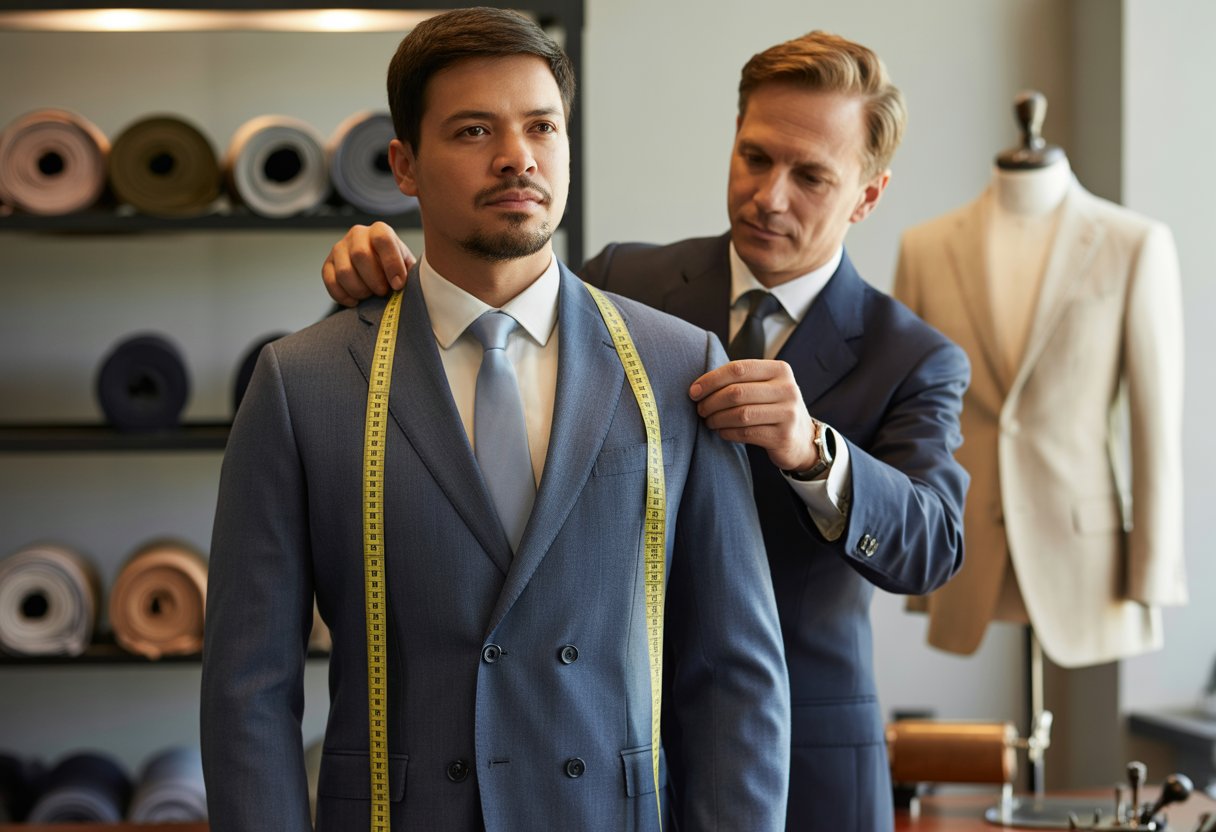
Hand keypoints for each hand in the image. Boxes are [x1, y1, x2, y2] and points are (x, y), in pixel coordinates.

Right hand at [321, 222, 417, 306]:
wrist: (381, 272)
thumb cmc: (397, 269)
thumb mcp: (408, 266)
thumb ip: (409, 272)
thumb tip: (403, 283)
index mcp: (380, 230)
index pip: (382, 239)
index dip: (391, 264)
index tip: (398, 284)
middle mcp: (358, 234)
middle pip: (360, 255)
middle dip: (374, 280)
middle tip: (383, 292)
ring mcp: (340, 248)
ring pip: (344, 271)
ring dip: (359, 290)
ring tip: (370, 295)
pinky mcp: (328, 264)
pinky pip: (330, 282)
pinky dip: (343, 296)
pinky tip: (356, 301)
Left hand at [689, 359, 817, 471]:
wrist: (801, 438)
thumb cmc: (773, 407)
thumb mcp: (765, 386)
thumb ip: (741, 380)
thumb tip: (698, 386)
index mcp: (780, 369)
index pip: (738, 369)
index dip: (711, 380)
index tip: (694, 391)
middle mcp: (787, 389)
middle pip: (737, 392)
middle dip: (711, 402)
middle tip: (700, 409)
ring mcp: (788, 413)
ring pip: (740, 414)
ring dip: (717, 418)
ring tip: (708, 421)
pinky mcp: (783, 436)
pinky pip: (745, 433)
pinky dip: (727, 432)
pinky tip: (721, 431)